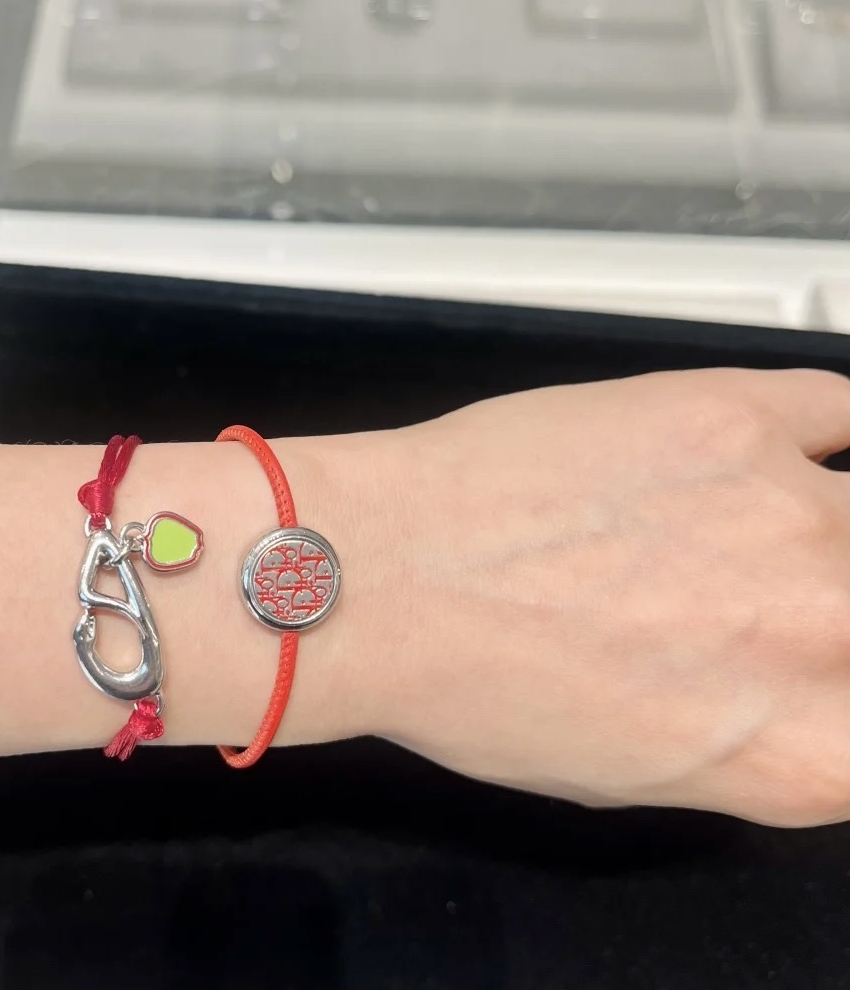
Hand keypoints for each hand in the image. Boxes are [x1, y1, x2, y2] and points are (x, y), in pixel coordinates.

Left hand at [357, 368, 849, 825]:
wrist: (380, 575)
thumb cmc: (471, 691)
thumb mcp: (624, 772)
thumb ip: (742, 739)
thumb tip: (785, 697)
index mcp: (800, 754)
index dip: (849, 685)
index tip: (825, 659)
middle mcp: (827, 631)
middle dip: (844, 608)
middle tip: (797, 592)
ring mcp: (793, 508)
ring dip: (836, 523)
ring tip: (764, 524)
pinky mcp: (735, 412)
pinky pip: (839, 410)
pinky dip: (826, 433)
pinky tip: (779, 449)